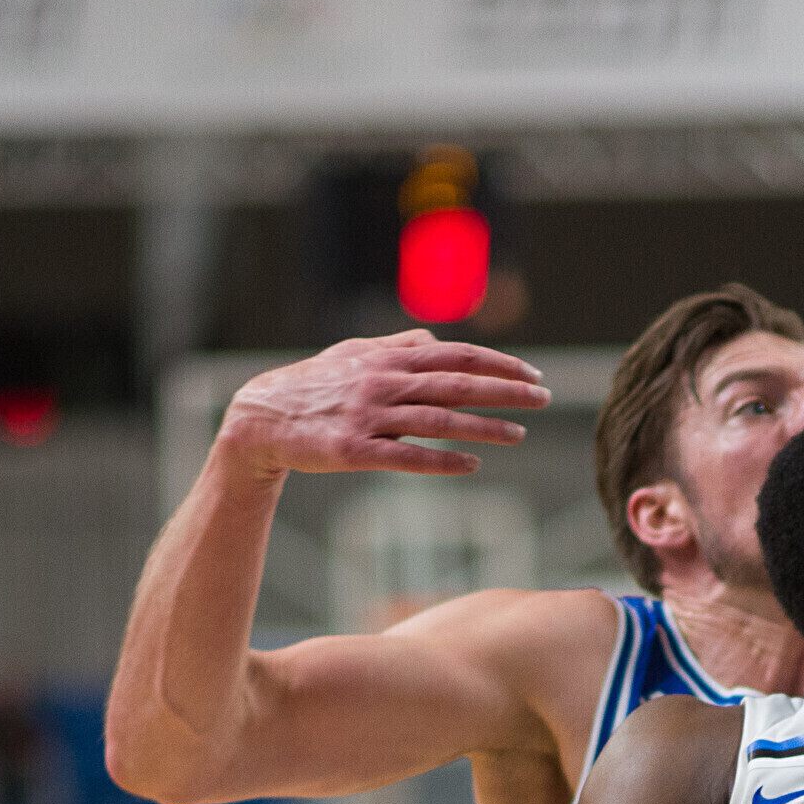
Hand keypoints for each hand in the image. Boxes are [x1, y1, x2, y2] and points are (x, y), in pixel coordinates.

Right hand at [216, 331, 551, 483]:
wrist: (260, 418)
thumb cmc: (314, 385)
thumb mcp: (354, 354)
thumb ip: (397, 347)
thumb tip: (434, 339)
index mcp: (388, 358)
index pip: (456, 357)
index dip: (499, 364)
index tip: (533, 375)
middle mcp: (382, 382)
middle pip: (456, 384)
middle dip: (505, 390)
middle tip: (544, 398)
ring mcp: (368, 417)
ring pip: (438, 420)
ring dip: (483, 426)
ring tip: (519, 434)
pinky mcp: (353, 451)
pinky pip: (406, 456)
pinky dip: (442, 460)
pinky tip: (472, 465)